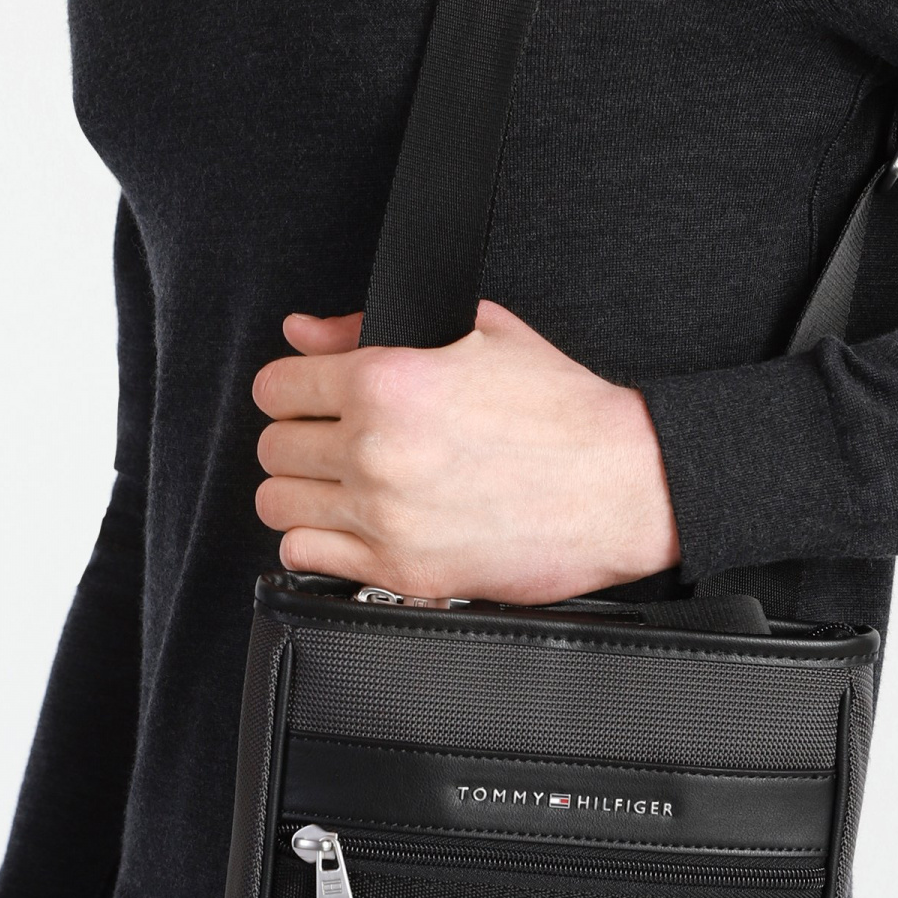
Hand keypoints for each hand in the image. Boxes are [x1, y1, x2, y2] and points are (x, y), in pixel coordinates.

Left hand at [253, 299, 680, 603]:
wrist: (624, 484)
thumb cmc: (562, 410)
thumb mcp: (476, 333)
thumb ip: (369, 327)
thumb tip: (303, 332)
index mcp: (388, 382)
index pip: (275, 387)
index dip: (293, 389)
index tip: (311, 399)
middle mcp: (377, 451)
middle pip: (273, 447)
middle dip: (301, 439)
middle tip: (338, 439)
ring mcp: (386, 516)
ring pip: (278, 504)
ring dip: (305, 490)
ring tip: (345, 483)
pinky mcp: (403, 571)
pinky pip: (306, 556)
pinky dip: (320, 541)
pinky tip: (356, 523)